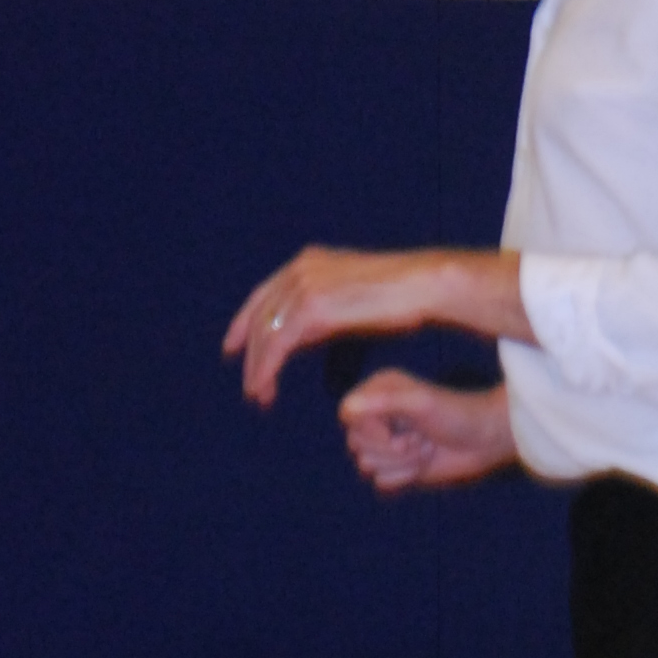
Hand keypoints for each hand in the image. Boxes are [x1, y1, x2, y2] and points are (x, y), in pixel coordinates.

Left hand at [223, 245, 527, 404]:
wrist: (424, 288)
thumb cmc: (402, 300)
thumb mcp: (352, 304)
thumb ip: (323, 316)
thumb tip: (304, 340)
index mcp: (309, 262)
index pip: (263, 295)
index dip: (244, 324)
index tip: (233, 349)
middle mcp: (300, 269)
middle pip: (259, 315)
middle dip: (250, 353)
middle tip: (251, 387)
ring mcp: (304, 285)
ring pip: (264, 332)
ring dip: (257, 367)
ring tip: (259, 396)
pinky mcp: (312, 306)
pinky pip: (277, 343)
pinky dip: (266, 368)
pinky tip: (266, 388)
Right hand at [337, 370, 517, 492]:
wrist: (485, 440)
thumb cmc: (457, 414)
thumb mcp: (421, 402)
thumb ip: (384, 403)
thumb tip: (348, 409)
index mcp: (379, 391)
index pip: (348, 413)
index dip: (367, 428)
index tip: (393, 430)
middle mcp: (378, 416)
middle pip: (355, 443)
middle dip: (390, 447)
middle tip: (420, 437)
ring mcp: (387, 443)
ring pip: (367, 465)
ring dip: (402, 462)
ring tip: (425, 447)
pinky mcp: (397, 467)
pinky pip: (381, 482)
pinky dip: (405, 476)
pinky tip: (425, 463)